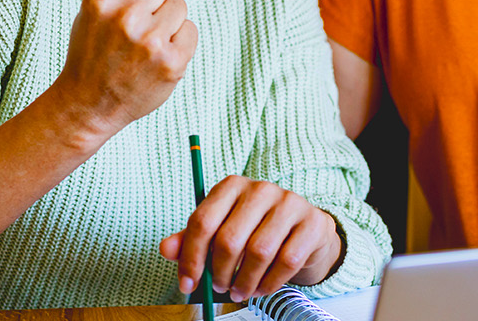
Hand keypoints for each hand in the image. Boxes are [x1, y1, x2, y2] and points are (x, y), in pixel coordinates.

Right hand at [46, 0, 197, 142]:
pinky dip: (179, 41)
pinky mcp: (172, 62)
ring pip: (179, 4)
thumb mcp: (90, 9)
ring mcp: (150, 41)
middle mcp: (125, 17)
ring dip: (167, 20)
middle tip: (138, 23)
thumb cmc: (92, 52)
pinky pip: (191, 30)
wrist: (89, 104)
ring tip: (146, 41)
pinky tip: (158, 54)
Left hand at [159, 176, 341, 299]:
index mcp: (231, 186)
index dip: (190, 257)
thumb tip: (166, 249)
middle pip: (229, 239)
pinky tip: (261, 288)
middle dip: (219, 272)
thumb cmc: (255, 228)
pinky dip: (270, 283)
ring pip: (259, 252)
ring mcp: (289, 204)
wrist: (304, 229)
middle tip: (219, 287)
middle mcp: (260, 189)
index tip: (187, 283)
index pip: (202, 221)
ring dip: (244, 281)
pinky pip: (287, 261)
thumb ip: (192, 238)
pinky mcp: (311, 224)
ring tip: (239, 291)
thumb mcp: (221, 228)